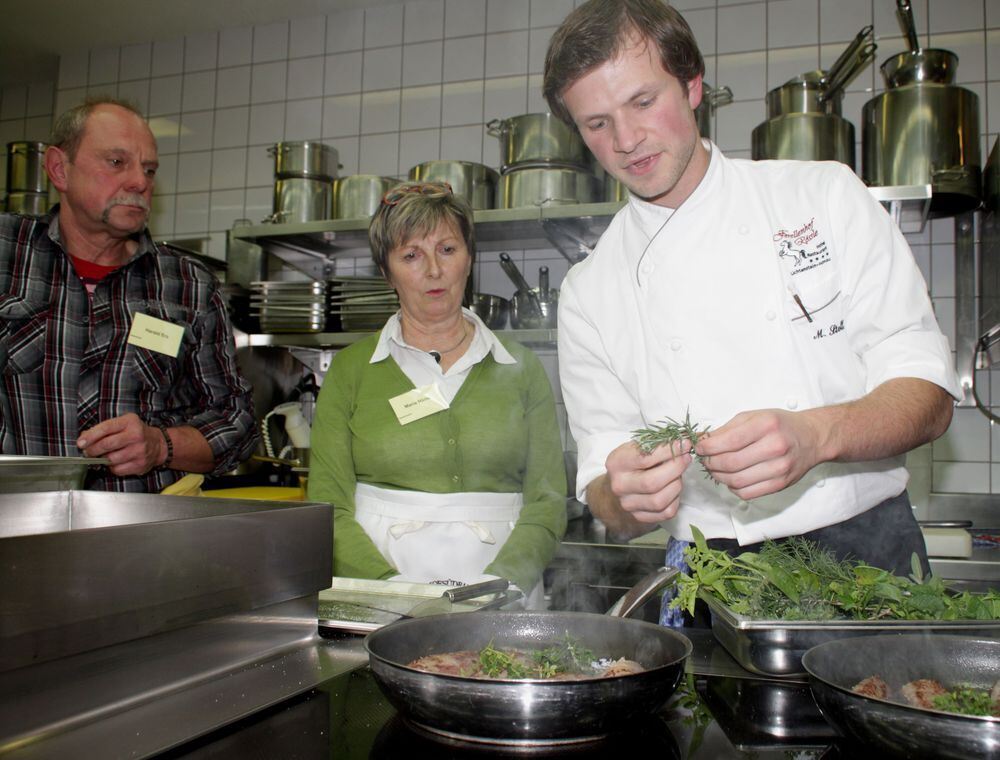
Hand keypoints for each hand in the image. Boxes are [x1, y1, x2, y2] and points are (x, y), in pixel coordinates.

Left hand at [77, 413, 167, 475]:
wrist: (158, 444)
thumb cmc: (136, 433)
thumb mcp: (123, 423)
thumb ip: (104, 428)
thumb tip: (84, 437)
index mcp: (130, 422)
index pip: (106, 428)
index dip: (91, 436)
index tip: (81, 443)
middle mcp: (136, 436)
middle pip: (107, 445)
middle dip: (92, 450)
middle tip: (87, 452)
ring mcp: (139, 451)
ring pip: (111, 459)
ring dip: (102, 459)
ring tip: (102, 456)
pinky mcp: (139, 464)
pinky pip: (117, 469)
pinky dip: (111, 467)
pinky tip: (114, 461)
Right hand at [601, 438, 692, 522]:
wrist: (618, 488)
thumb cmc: (632, 463)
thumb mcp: (636, 448)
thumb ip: (656, 445)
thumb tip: (683, 442)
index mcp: (616, 464)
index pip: (644, 458)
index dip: (668, 451)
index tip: (684, 443)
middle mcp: (619, 486)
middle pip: (652, 482)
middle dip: (675, 468)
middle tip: (686, 458)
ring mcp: (629, 504)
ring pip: (660, 500)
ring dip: (676, 485)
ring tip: (678, 474)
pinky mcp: (640, 517)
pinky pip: (666, 512)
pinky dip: (675, 499)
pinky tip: (673, 488)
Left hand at [695, 409, 822, 499]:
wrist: (811, 438)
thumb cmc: (780, 425)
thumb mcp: (753, 417)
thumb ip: (726, 429)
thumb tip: (701, 441)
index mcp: (766, 426)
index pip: (728, 442)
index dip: (707, 448)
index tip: (699, 448)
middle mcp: (775, 447)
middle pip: (730, 464)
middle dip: (710, 463)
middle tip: (705, 460)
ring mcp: (780, 468)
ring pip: (736, 481)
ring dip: (719, 477)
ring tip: (715, 469)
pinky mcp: (781, 484)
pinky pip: (747, 493)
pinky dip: (733, 488)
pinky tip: (731, 478)